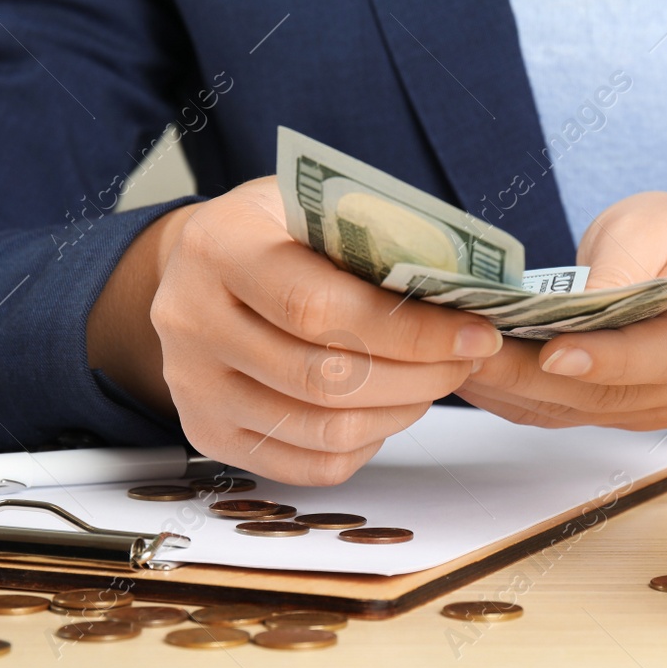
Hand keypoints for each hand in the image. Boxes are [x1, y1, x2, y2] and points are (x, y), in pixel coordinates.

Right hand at [87, 176, 504, 484]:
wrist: (194, 265)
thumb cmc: (272, 229)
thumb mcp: (314, 204)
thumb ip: (373, 237)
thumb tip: (459, 289)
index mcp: (220, 248)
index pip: (318, 307)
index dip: (409, 330)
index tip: (474, 333)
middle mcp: (191, 321)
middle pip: (324, 377)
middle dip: (418, 375)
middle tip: (467, 359)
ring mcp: (193, 386)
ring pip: (322, 428)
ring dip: (400, 411)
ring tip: (437, 381)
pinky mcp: (208, 433)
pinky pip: (306, 463)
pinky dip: (365, 444)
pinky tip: (390, 409)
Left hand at [456, 192, 666, 438]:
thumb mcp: (662, 223)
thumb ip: (626, 259)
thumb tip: (579, 303)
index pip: (666, 353)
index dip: (610, 357)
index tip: (554, 351)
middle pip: (608, 393)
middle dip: (532, 374)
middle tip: (470, 348)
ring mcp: (654, 409)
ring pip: (575, 410)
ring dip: (512, 388)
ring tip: (453, 356)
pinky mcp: (616, 415)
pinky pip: (560, 414)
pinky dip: (512, 396)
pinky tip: (469, 371)